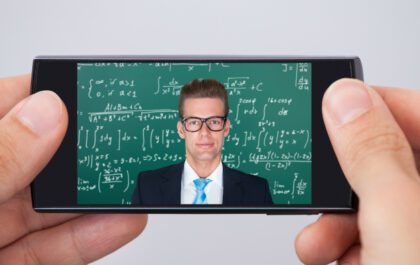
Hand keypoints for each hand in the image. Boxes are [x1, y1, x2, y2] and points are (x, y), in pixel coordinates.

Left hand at [0, 74, 147, 264]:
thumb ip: (0, 158)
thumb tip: (46, 112)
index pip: (8, 109)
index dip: (49, 95)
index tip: (92, 89)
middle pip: (40, 158)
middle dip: (85, 150)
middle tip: (124, 139)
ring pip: (54, 206)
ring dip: (99, 196)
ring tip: (134, 180)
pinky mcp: (14, 262)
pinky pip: (56, 246)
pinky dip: (91, 236)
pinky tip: (122, 221)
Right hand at [295, 78, 419, 263]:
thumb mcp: (397, 220)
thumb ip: (372, 154)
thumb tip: (345, 98)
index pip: (417, 111)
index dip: (374, 104)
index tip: (330, 107)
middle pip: (388, 157)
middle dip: (342, 178)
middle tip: (317, 180)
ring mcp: (417, 224)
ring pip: (372, 197)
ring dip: (334, 217)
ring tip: (319, 237)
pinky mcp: (401, 246)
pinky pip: (369, 228)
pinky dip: (342, 240)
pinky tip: (330, 251)